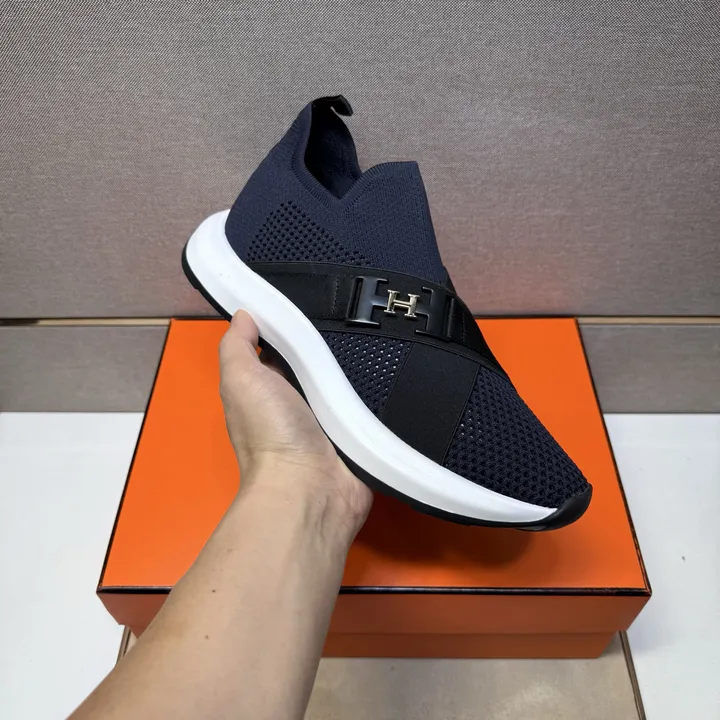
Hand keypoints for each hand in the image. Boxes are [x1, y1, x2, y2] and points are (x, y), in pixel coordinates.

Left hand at [219, 311, 372, 537]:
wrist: (312, 488)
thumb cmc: (271, 432)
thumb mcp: (241, 380)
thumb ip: (237, 346)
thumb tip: (245, 314)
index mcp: (267, 389)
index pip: (280, 347)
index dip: (290, 324)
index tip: (312, 296)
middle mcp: (298, 402)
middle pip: (318, 360)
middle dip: (333, 338)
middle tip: (358, 307)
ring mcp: (331, 418)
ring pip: (348, 377)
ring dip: (362, 358)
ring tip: (383, 325)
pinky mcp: (359, 431)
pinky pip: (372, 399)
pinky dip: (382, 384)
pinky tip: (396, 359)